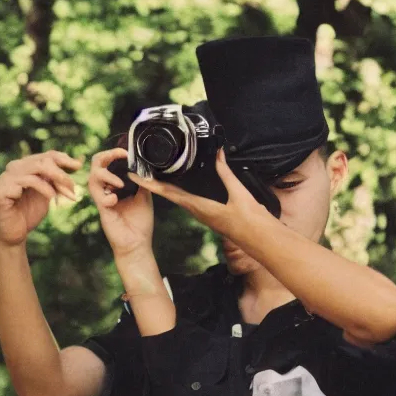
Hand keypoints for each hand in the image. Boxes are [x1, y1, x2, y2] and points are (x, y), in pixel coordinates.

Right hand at [0, 150, 83, 246]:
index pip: (47, 155)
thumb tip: (80, 161)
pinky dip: (44, 188)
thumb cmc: (30, 213)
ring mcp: (6, 177)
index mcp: (25, 166)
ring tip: (67, 193)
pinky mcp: (1, 189)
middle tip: (73, 187)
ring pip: (36, 168)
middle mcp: (14, 167)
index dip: (65, 159)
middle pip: (43, 160)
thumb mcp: (49, 192)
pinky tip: (52, 199)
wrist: (14, 234)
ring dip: (56, 180)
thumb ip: (60, 178)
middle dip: (62, 173)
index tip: (79, 167)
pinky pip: (27, 181)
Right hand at [87, 147, 154, 258]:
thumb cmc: (140, 222)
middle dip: (104, 157)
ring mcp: (103, 200)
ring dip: (106, 176)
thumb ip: (142, 180)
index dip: (113, 154)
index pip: (107, 164)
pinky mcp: (103, 211)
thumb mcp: (145, 196)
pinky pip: (98, 198)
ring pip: (92, 180)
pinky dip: (107, 196)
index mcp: (115, 186)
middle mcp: (106, 191)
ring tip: (121, 184)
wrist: (137, 244)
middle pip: (95, 167)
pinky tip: (116, 200)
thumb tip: (142, 164)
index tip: (125, 153)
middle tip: (118, 155)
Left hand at [128, 147, 267, 240]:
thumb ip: (226, 174)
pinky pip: (189, 200)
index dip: (151, 185)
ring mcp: (202, 213)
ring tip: (154, 174)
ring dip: (165, 188)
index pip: (169, 194)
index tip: (135, 176)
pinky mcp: (209, 213)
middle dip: (154, 184)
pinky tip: (180, 184)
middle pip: (169, 195)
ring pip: (178, 198)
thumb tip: (218, 155)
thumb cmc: (250, 220)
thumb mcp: (238, 193)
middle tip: (140, 170)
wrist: (260, 239)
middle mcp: (197, 211)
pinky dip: (179, 191)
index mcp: (199, 207)